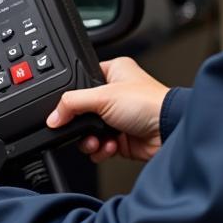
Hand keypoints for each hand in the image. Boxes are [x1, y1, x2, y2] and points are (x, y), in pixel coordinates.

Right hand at [46, 57, 169, 164]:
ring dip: (90, 140)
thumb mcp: (102, 96)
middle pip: (82, 111)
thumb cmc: (149, 103)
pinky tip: (109, 146)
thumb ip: (71, 103)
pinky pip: (100, 146)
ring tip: (96, 141)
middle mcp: (116, 94)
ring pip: (89, 131)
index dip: (71, 98)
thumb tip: (53, 116)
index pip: (80, 83)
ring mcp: (118, 117)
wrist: (169, 131)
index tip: (62, 110)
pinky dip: (101, 150)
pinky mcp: (122, 138)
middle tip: (79, 128)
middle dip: (80, 125)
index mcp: (113, 72)